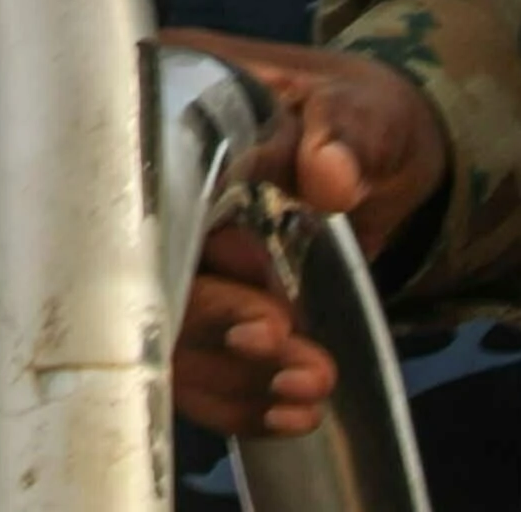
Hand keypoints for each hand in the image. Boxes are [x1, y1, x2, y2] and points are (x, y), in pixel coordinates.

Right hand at [158, 36, 446, 439]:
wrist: (382, 164)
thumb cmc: (359, 117)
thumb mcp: (363, 111)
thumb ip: (348, 136)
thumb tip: (331, 175)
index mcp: (165, 109)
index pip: (138, 187)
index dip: (182, 247)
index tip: (253, 277)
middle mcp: (148, 187)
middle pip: (142, 272)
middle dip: (215, 323)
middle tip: (282, 344)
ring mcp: (171, 253)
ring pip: (167, 336)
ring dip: (235, 376)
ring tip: (309, 388)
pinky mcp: (200, 306)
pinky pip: (197, 369)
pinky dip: (241, 400)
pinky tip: (291, 412)